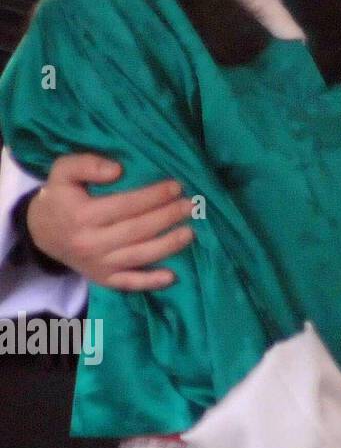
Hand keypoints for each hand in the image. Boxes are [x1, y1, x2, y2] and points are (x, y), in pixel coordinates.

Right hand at [28, 153, 192, 289]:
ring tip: (190, 232)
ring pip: (138, 256)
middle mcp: (90, 243)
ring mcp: (98, 263)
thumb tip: (117, 169)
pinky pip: (128, 282)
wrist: (42, 232)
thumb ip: (86, 164)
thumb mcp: (63, 172)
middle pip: (137, 230)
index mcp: (82, 216)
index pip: (125, 205)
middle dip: (167, 217)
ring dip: (168, 245)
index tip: (176, 186)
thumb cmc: (61, 197)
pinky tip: (172, 276)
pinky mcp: (103, 277)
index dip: (153, 196)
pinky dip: (150, 282)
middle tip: (191, 206)